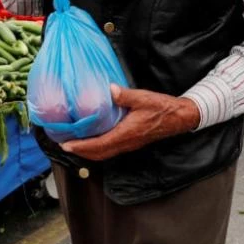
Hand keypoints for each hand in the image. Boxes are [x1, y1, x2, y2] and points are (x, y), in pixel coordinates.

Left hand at [60, 84, 200, 160]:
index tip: (67, 145)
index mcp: (126, 134)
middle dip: (80, 152)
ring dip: (88, 151)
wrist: (179, 118)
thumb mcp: (143, 98)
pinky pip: (111, 149)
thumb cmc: (162, 108)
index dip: (81, 147)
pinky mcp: (131, 141)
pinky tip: (92, 140)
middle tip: (64, 145)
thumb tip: (110, 90)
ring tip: (74, 144)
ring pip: (104, 153)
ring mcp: (129, 144)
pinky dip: (98, 148)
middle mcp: (126, 143)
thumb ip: (125, 95)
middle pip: (99, 154)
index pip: (99, 145)